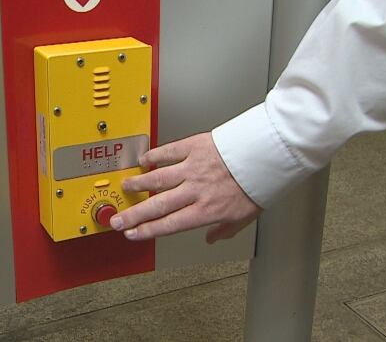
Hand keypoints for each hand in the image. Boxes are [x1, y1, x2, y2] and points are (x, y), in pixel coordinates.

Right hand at [110, 132, 262, 242]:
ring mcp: (192, 168)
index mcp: (207, 210)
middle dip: (133, 214)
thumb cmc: (260, 183)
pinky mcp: (194, 147)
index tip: (133, 234)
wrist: (268, 154)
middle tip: (117, 219)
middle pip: (157, 205)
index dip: (148, 231)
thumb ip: (226, 229)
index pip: (170, 225)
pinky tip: (144, 159)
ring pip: (158, 178)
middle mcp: (195, 190)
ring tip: (125, 186)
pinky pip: (168, 152)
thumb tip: (212, 238)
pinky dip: (154, 156)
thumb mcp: (247, 215)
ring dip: (139, 183)